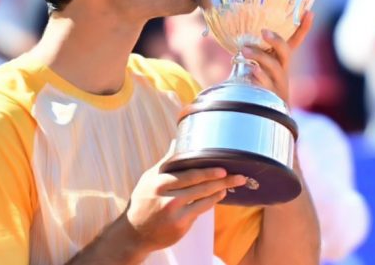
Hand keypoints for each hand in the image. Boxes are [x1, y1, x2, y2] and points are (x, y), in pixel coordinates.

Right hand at [125, 145, 246, 252]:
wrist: (134, 232)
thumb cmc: (143, 200)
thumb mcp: (149, 178)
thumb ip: (166, 162)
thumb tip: (177, 141)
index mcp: (160, 183)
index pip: (189, 175)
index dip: (208, 172)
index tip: (223, 169)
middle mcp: (168, 198)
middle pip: (200, 187)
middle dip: (222, 181)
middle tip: (239, 176)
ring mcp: (175, 214)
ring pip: (203, 200)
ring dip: (220, 191)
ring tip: (232, 184)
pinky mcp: (180, 227)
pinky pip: (200, 211)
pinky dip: (211, 202)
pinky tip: (218, 196)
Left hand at [241, 12, 313, 103]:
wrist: (266, 110)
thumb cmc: (261, 81)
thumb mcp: (261, 64)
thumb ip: (254, 50)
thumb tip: (237, 32)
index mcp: (282, 59)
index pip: (296, 40)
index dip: (304, 27)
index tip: (309, 12)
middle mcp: (283, 69)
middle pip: (286, 52)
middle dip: (276, 41)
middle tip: (263, 32)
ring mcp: (278, 82)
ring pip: (274, 67)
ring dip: (259, 56)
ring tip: (243, 50)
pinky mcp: (270, 94)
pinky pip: (266, 83)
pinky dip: (259, 76)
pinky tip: (251, 70)